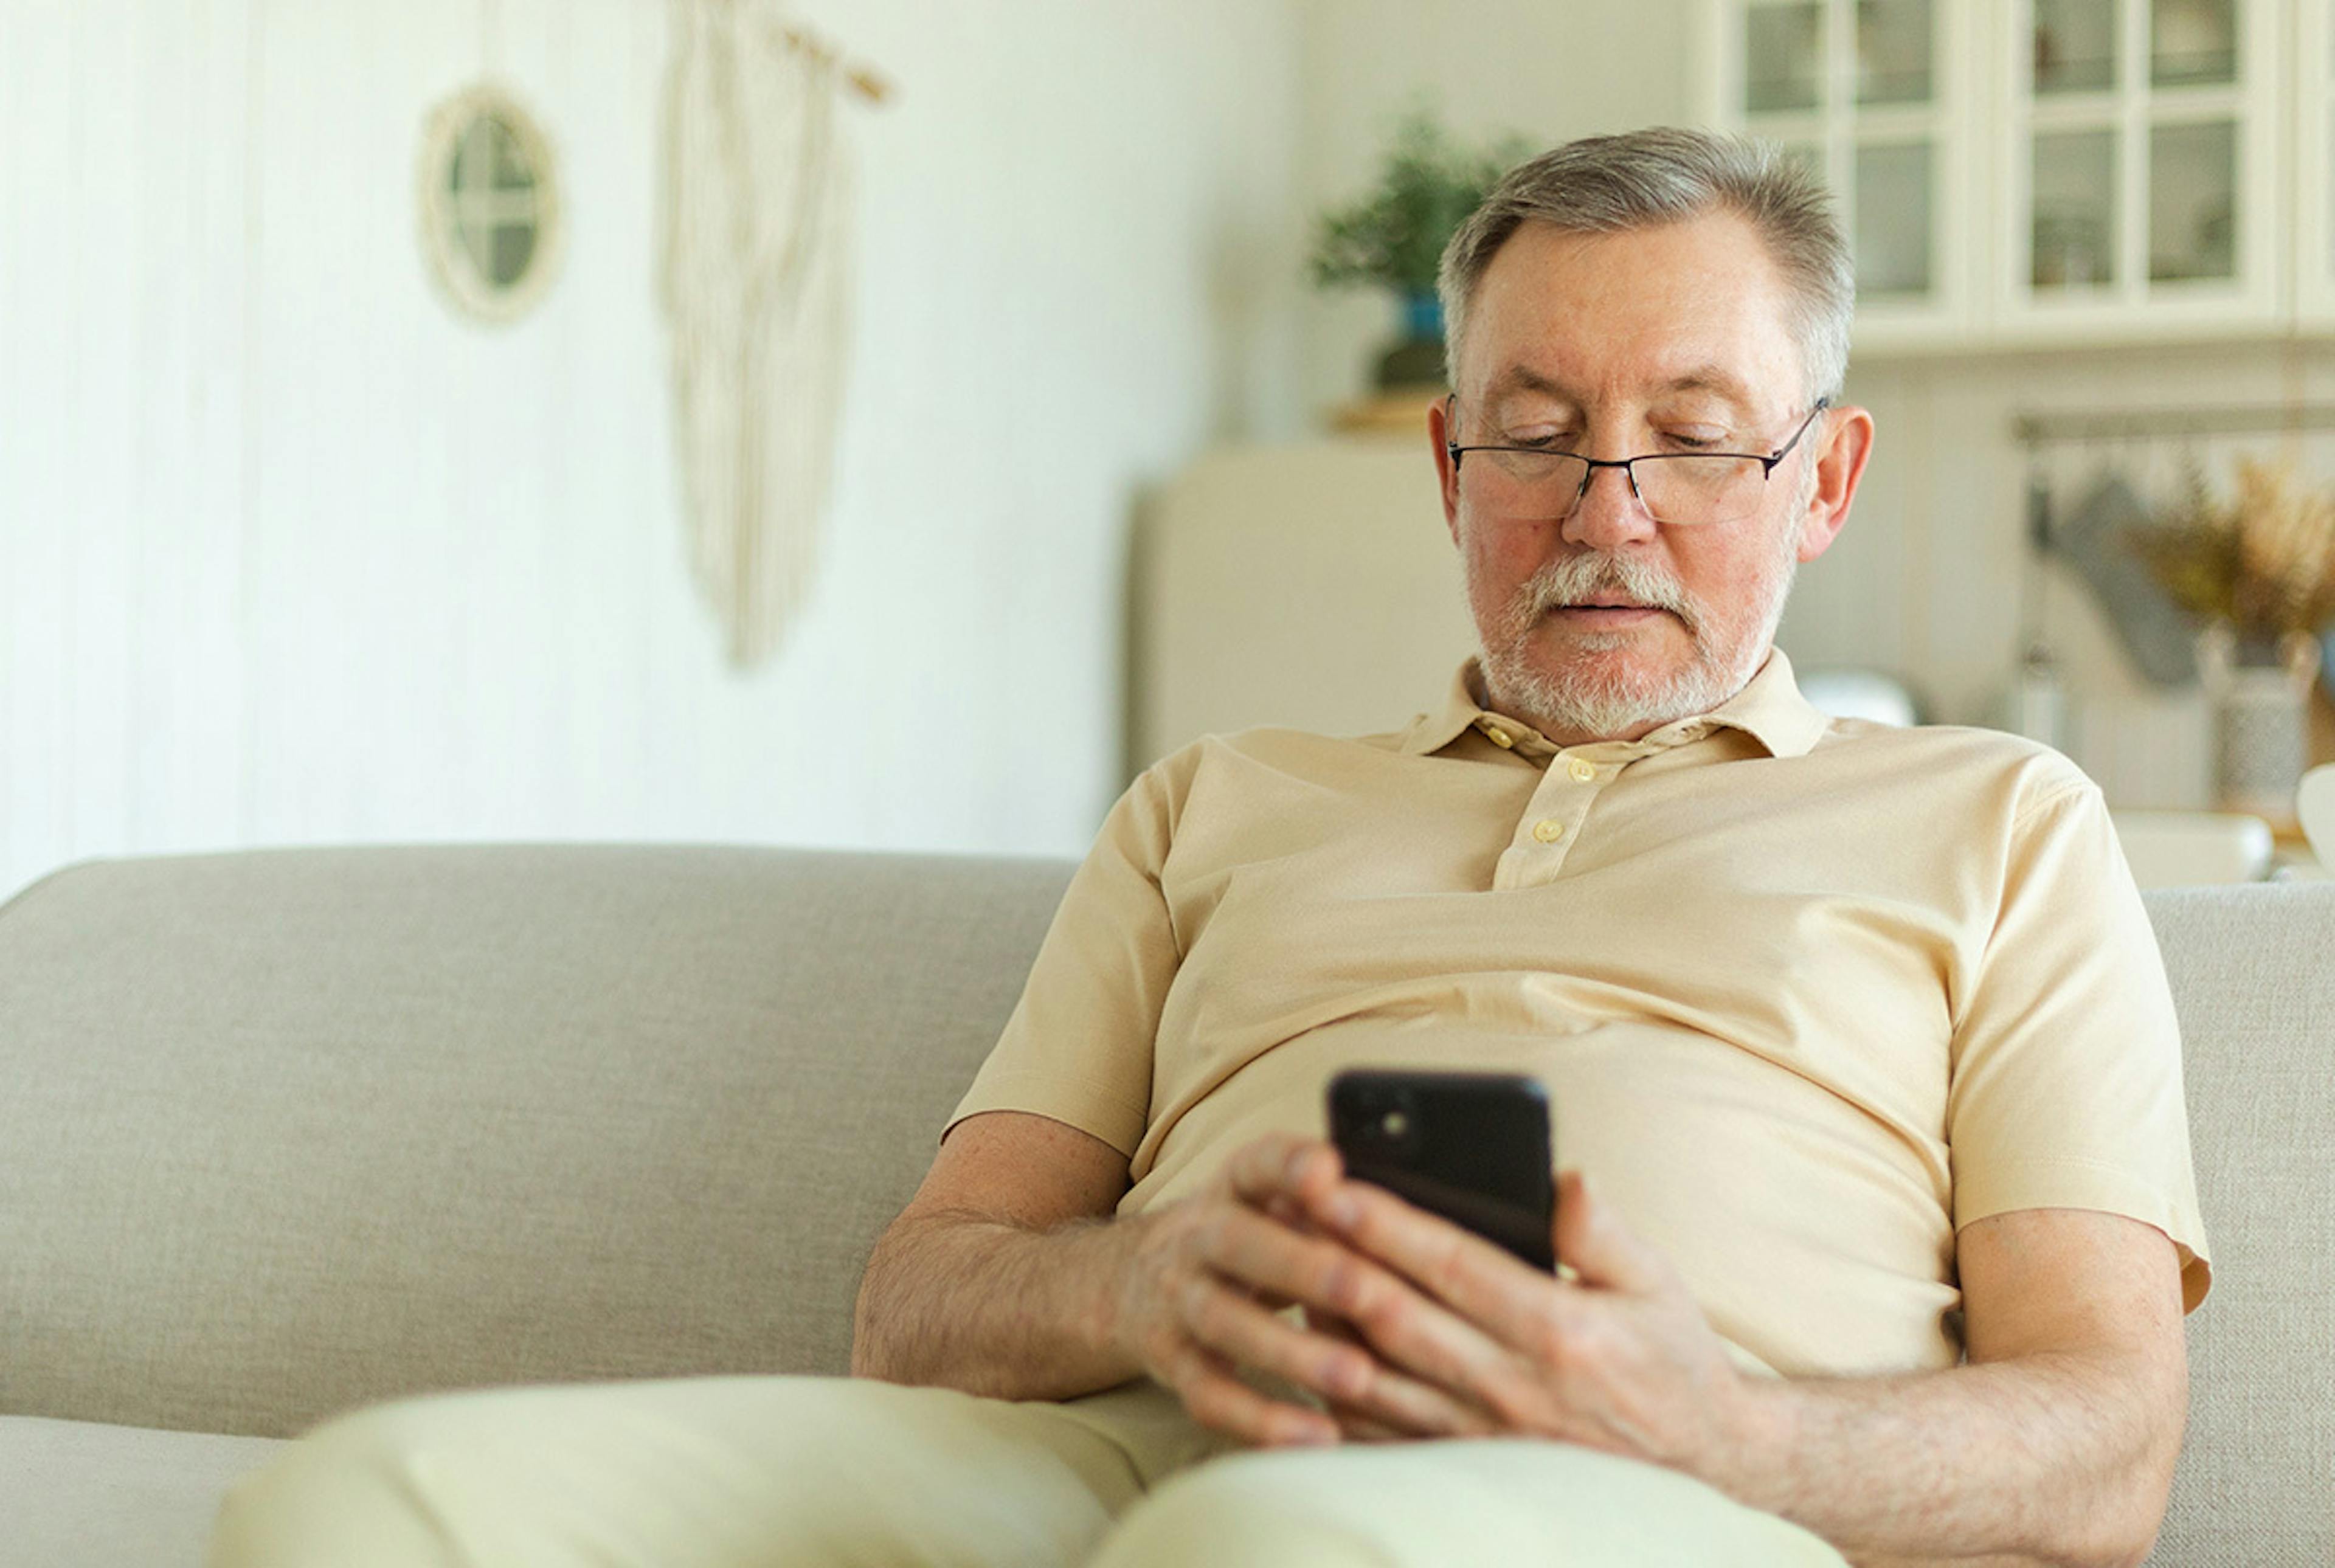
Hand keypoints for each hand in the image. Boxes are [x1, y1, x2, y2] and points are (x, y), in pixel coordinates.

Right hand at [1111, 1134, 1499, 1447]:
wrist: (1141, 1279)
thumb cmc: (1255, 1236)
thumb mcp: (1279, 1198)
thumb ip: (1339, 1197)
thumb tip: (1441, 1193)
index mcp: (1236, 1185)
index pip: (1257, 1161)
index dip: (1289, 1165)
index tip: (1328, 1168)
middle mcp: (1200, 1235)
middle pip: (1239, 1242)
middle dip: (1302, 1265)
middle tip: (1366, 1288)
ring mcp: (1180, 1299)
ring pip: (1226, 1324)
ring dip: (1291, 1351)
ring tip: (1357, 1375)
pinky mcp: (1173, 1362)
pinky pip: (1211, 1395)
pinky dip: (1262, 1420)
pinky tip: (1319, 1435)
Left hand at [1295, 1168, 1758, 1485]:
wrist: (1700, 1462)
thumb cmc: (1672, 1360)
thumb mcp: (1658, 1284)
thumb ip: (1603, 1232)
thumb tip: (1565, 1178)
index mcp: (1558, 1331)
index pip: (1451, 1266)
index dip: (1386, 1223)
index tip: (1335, 1182)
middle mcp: (1513, 1389)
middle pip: (1396, 1316)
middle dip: (1333, 1257)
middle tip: (1284, 1208)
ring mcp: (1482, 1437)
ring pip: (1375, 1375)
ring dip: (1321, 1318)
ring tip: (1281, 1262)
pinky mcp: (1463, 1466)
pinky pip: (1380, 1429)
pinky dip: (1334, 1387)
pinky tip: (1305, 1342)